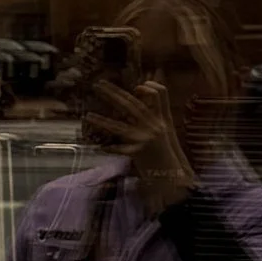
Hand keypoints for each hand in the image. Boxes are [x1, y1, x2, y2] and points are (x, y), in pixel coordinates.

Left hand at [86, 73, 195, 215]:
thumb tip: (140, 95)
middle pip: (132, 105)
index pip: (159, 95)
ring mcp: (145, 140)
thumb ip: (156, 114)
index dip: (147, 88)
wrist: (173, 175)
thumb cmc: (168, 153)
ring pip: (120, 127)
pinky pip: (120, 150)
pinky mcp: (138, 154)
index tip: (135, 87)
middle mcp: (154, 127)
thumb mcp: (166, 130)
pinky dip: (110, 149)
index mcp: (162, 120)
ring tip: (88, 116)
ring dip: (102, 122)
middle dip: (114, 93)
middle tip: (98, 85)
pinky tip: (100, 147)